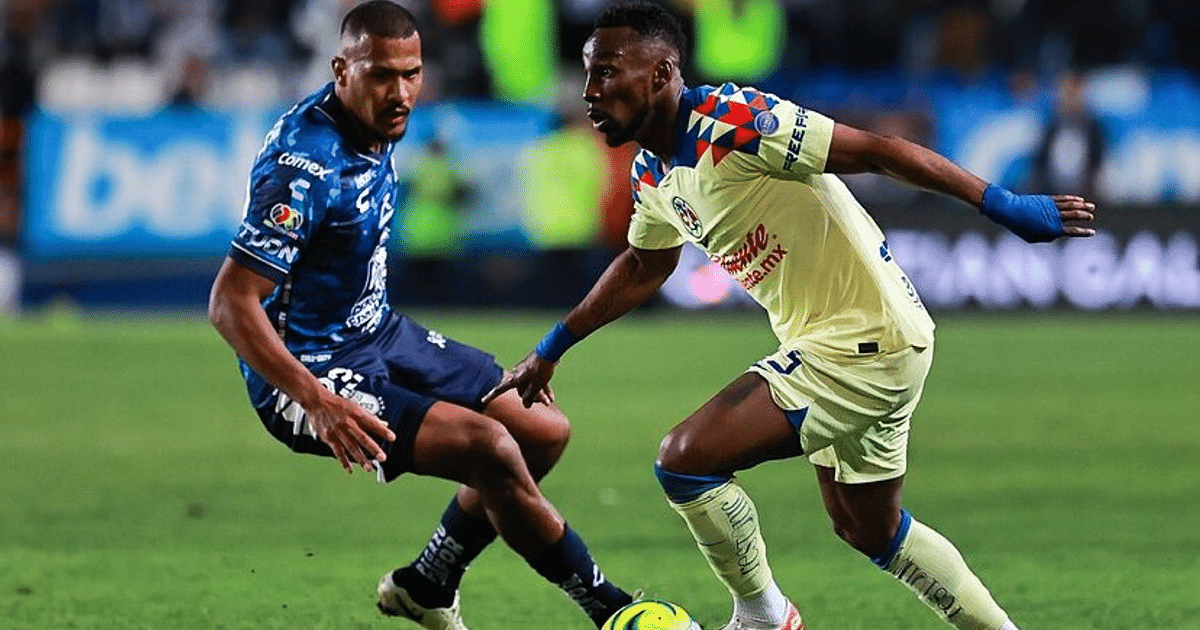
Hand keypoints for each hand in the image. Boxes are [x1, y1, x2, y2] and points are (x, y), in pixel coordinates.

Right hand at [304, 387, 395, 473]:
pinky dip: (344, 462)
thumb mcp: (356, 406)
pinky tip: (350, 469)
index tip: (392, 438)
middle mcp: (348, 424)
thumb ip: (370, 417)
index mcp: (356, 414)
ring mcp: (338, 432)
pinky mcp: (329, 438)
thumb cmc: (338, 404)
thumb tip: (384, 424)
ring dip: (360, 459)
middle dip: (373, 449)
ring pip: (351, 447)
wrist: (317, 402)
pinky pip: (338, 452)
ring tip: (369, 468)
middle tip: (382, 458)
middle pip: (363, 438)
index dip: (383, 431)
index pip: (373, 424)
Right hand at [482, 352, 555, 408]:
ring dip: (539, 395)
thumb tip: (526, 405)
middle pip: (521, 392)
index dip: (491, 396)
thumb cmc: (541, 368)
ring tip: (548, 402)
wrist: (550, 351)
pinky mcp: (535, 371)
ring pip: (530, 388)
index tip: (482, 401)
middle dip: (531, 398)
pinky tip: (551, 398)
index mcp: (514, 378)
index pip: (499, 389)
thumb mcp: (536, 385)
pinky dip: (543, 390)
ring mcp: (526, 373)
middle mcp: (517, 375)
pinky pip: (537, 383)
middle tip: (543, 401)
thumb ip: (530, 396)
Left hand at [980, 185, 1095, 242]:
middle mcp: (1054, 217)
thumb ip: (1046, 237)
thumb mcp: (1032, 238)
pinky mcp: (1048, 199)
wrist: (1010, 210)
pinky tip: (1080, 200)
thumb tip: (1056, 235)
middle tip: (1091, 217)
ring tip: (1092, 207)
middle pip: (1075, 216)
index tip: (1092, 232)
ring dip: (1083, 206)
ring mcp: (1052, 207)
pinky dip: (1073, 199)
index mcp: (1052, 229)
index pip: (1072, 231)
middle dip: (1085, 216)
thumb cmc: (1020, 227)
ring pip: (1072, 206)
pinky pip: (1064, 199)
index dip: (1083, 232)